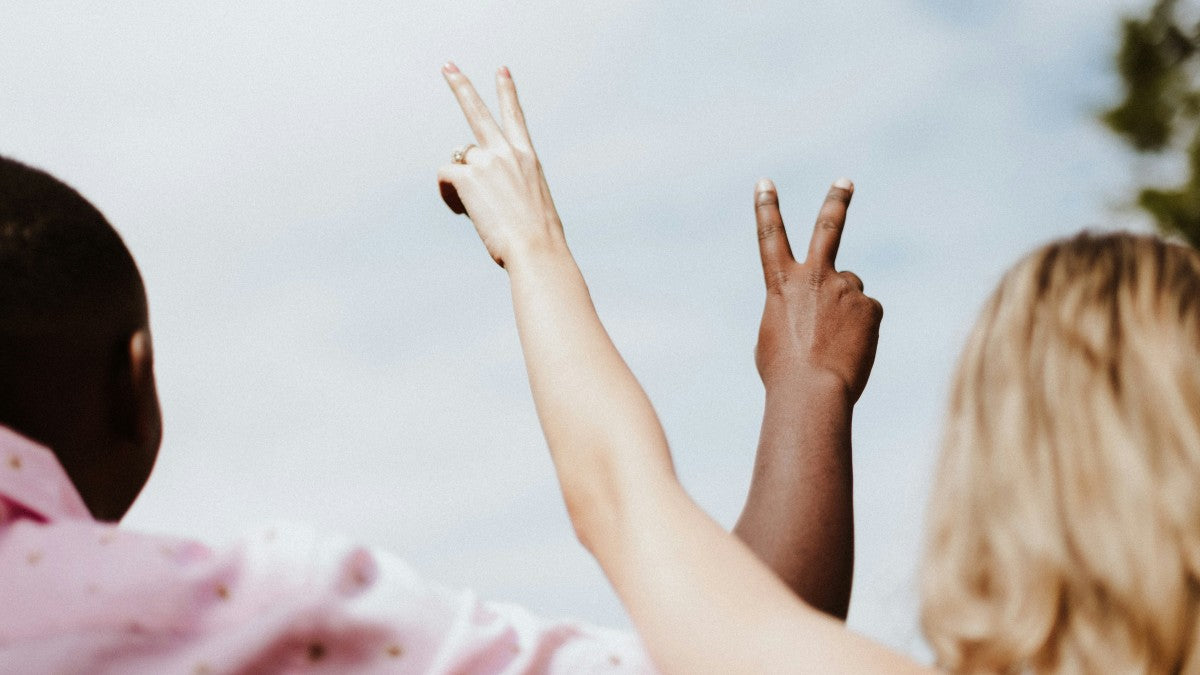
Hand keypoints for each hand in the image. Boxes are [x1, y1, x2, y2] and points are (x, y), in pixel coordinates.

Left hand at [437, 63, 563, 268]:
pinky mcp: (468, 176)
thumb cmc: (539, 238)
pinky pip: (446, 176)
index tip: (501, 70)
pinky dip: (448, 193)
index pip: (515, 116)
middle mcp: (507, 152)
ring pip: (459, 159)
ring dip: (461, 180)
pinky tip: (461, 210)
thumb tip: (483, 194)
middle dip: (461, 86)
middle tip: (447, 66)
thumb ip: (511, 188)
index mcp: (528, 158)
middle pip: (478, 111)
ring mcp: (487, 161)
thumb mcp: (533, 203)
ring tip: (476, 208)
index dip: (507, 91)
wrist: (537, 249)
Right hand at [753, 178, 881, 401]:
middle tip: (845, 182)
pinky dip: (861, 332)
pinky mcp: (870, 305)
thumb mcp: (774, 336)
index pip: (770, 236)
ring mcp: (845, 288)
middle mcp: (814, 276)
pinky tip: (850, 350)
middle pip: (827, 227)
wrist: (812, 391)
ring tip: (834, 343)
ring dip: (845, 312)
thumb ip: (794, 310)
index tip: (765, 182)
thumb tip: (819, 309)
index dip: (766, 207)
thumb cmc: (784, 373)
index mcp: (782, 284)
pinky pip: (867, 315)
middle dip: (836, 201)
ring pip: (850, 292)